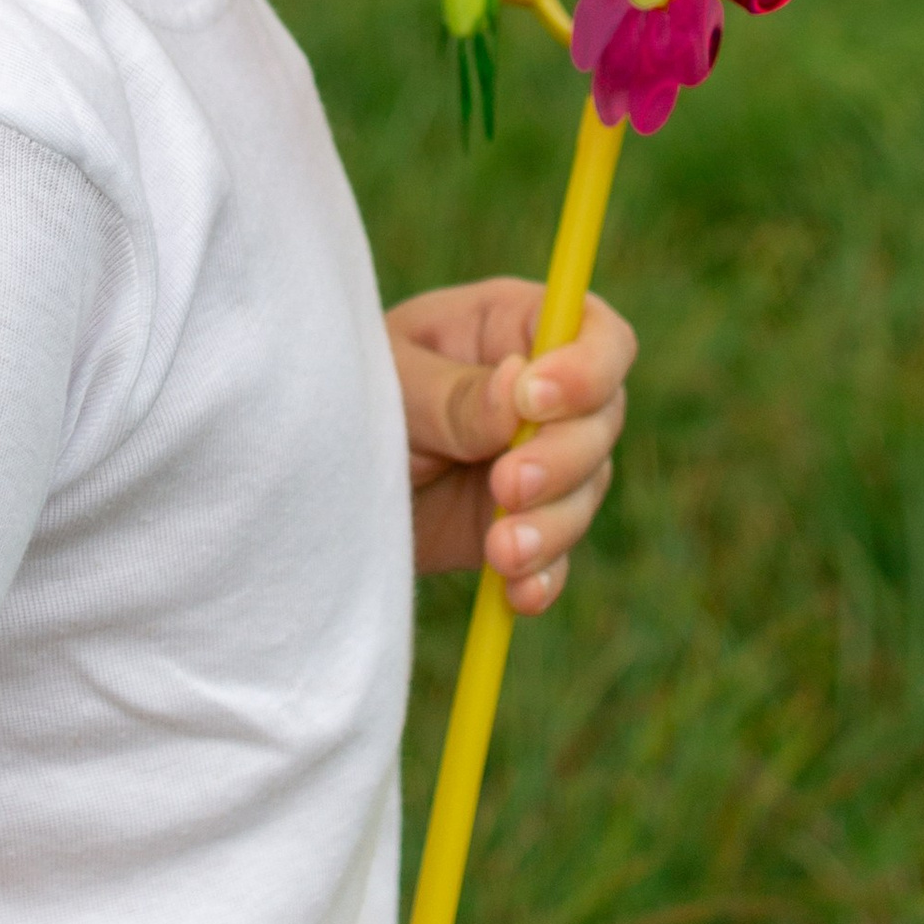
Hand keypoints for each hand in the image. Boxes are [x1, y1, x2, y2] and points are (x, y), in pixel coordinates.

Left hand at [384, 276, 635, 613]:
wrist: (321, 483)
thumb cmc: (352, 399)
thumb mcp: (392, 383)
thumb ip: (454, 394)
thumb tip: (521, 388)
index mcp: (515, 330)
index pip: (597, 336)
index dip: (586, 368)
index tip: (535, 401)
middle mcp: (545, 396)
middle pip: (602, 420)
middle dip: (562, 459)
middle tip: (505, 485)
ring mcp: (542, 463)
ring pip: (587, 490)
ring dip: (553, 524)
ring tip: (500, 551)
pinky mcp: (526, 526)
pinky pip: (557, 555)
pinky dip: (544, 576)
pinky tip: (519, 593)